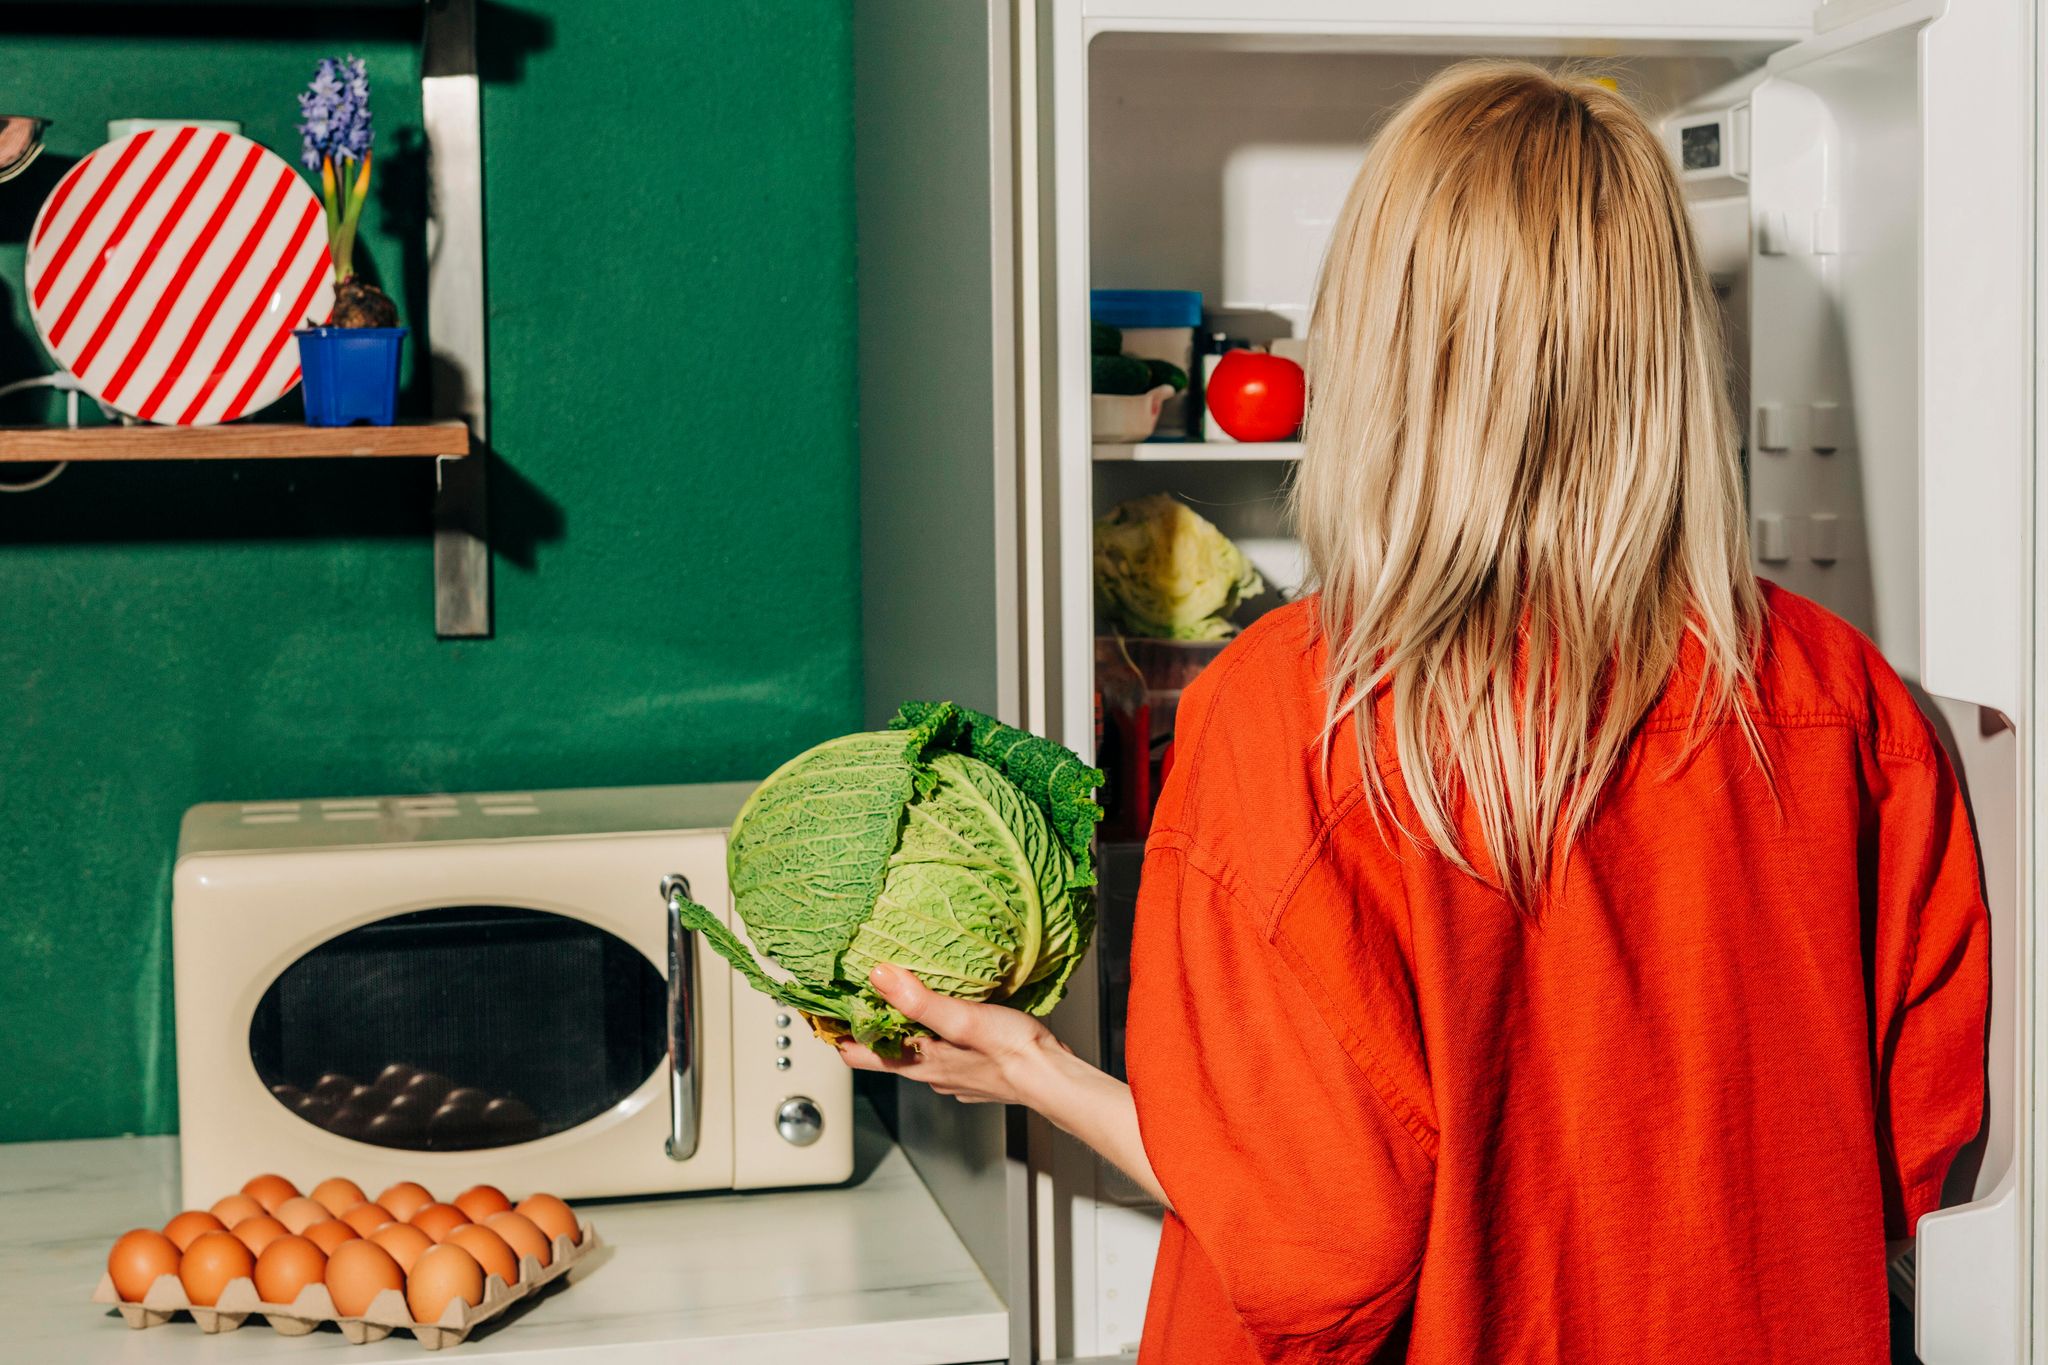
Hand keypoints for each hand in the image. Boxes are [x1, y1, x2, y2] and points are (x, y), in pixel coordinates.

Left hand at [835, 963, 1071, 1104]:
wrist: (1054, 1078)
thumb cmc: (1014, 1052)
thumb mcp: (963, 1018)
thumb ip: (919, 1000)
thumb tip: (880, 977)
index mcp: (919, 1061)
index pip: (857, 1055)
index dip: (834, 1033)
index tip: (818, 1012)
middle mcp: (930, 1072)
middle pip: (883, 1052)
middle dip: (868, 1025)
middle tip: (856, 994)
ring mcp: (951, 1075)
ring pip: (913, 1052)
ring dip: (903, 1029)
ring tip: (899, 998)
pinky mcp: (973, 1071)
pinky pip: (941, 1052)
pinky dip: (934, 1034)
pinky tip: (947, 1019)